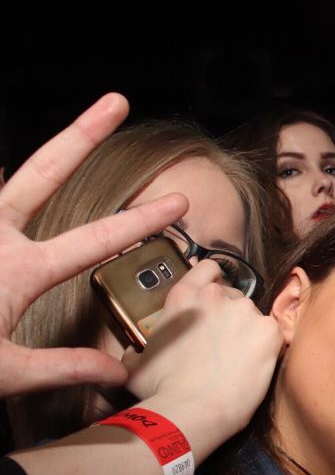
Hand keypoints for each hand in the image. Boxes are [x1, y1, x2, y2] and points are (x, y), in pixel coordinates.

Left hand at [0, 93, 187, 396]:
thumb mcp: (6, 372)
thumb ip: (64, 367)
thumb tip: (118, 372)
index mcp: (20, 270)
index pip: (98, 239)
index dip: (142, 221)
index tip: (176, 203)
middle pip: (44, 171)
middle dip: (82, 133)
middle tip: (114, 102)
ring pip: (3, 175)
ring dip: (37, 150)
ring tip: (61, 123)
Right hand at [124, 259, 281, 439]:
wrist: (195, 410)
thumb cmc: (163, 391)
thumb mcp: (137, 365)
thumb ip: (138, 349)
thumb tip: (133, 353)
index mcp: (183, 297)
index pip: (207, 269)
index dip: (213, 281)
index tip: (215, 297)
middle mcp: (215, 297)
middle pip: (232, 296)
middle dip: (229, 315)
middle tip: (223, 342)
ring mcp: (245, 311)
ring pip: (252, 315)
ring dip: (248, 331)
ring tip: (238, 359)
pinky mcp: (268, 330)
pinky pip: (271, 333)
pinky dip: (266, 347)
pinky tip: (254, 365)